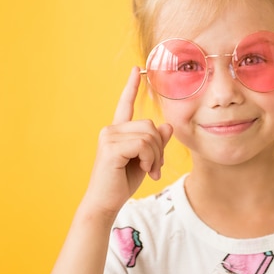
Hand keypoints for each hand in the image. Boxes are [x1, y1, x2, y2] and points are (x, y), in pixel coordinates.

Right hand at [84, 67, 172, 215]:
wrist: (105, 203)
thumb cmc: (122, 182)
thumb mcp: (145, 160)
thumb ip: (155, 143)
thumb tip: (168, 126)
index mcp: (118, 131)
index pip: (125, 104)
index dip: (131, 86)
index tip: (137, 70)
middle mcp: (111, 130)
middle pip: (150, 125)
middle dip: (159, 148)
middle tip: (155, 168)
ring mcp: (109, 137)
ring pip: (149, 135)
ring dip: (155, 156)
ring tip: (148, 171)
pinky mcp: (111, 147)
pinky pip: (143, 145)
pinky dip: (149, 159)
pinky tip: (143, 170)